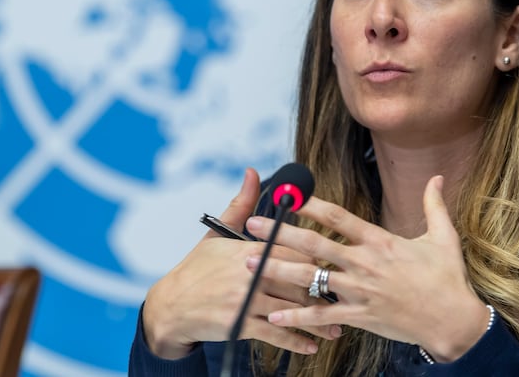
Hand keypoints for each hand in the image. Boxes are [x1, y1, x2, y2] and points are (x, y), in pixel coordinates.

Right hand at [141, 168, 340, 359]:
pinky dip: (296, 340)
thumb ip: (241, 204)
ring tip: (338, 327)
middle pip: (298, 279)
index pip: (292, 249)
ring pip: (292, 310)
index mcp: (249, 249)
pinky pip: (276, 333)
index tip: (335, 263)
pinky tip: (311, 345)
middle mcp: (250, 273)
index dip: (315, 257)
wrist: (171, 305)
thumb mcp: (218, 234)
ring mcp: (246, 300)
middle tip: (347, 297)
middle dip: (324, 290)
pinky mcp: (240, 324)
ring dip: (318, 321)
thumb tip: (253, 172)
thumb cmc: (198, 268)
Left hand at [244, 175, 490, 361]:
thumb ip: (434, 205)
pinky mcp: (359, 316)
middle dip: (279, 233)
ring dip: (276, 270)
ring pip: (310, 278)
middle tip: (252, 224)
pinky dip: (296, 316)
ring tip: (248, 264)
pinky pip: (321, 315)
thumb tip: (437, 177)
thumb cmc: (448, 279)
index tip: (288, 194)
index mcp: (380, 241)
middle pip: (314, 244)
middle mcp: (364, 263)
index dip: (310, 204)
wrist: (454, 322)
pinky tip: (272, 315)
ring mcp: (359, 291)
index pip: (338, 217)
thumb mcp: (443, 237)